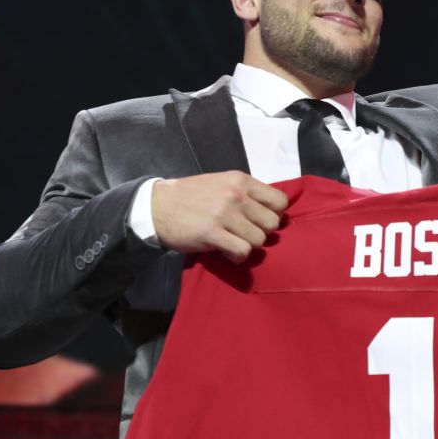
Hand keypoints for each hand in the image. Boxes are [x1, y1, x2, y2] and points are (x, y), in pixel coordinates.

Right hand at [151, 171, 288, 261]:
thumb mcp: (222, 183)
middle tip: (245, 234)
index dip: (274, 215)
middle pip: (272, 224)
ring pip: (259, 240)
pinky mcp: (212, 233)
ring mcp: (224, 214)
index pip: (280, 201)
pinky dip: (238, 257)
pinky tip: (227, 253)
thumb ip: (245, 193)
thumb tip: (270, 211)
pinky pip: (242, 251)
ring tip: (234, 243)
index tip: (260, 220)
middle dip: (261, 233)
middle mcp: (236, 195)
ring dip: (248, 246)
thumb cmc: (191, 196)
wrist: (157, 206)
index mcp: (241, 181)